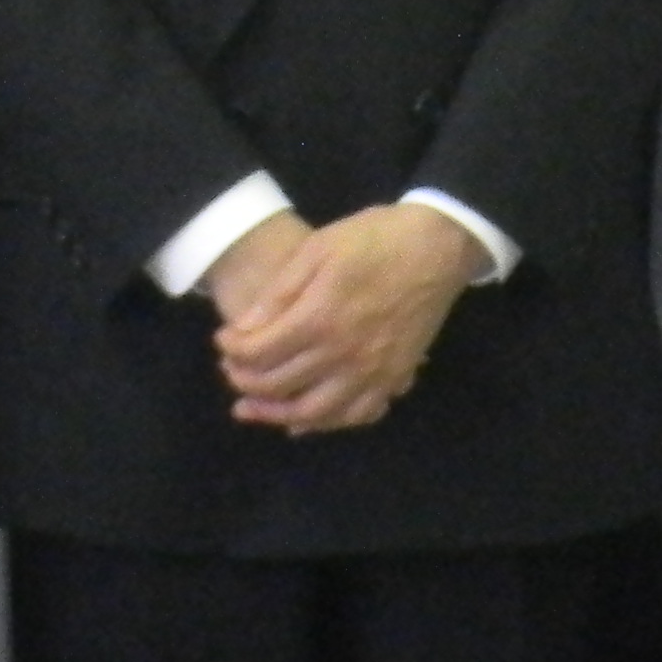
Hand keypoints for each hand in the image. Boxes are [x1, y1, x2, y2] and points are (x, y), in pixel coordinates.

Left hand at [215, 202, 471, 432]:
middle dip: (246, 382)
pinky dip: (328, 422)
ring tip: (255, 409)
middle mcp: (344, 355)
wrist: (438, 246)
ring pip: (316, 413)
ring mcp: (372, 372)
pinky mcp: (395, 377)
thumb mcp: (318, 249)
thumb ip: (278, 294)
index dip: (233, 350)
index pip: (260, 353)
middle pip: (281, 386)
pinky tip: (308, 421)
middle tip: (232, 371)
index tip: (223, 340)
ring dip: (278, 415)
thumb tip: (243, 331)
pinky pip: (357, 415)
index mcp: (320, 319)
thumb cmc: (374, 238)